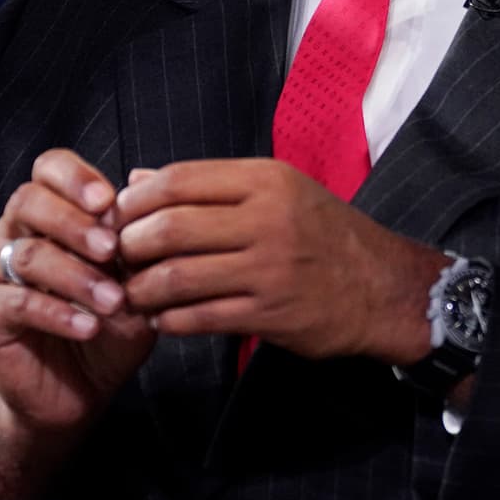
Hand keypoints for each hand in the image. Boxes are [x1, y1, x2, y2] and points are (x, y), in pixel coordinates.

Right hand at [0, 149, 155, 437]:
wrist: (81, 392)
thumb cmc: (111, 325)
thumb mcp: (136, 280)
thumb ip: (138, 236)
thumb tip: (145, 179)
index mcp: (50, 213)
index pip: (48, 169)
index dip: (75, 177)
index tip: (109, 200)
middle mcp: (15, 234)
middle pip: (28, 201)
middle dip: (74, 221)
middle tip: (112, 248)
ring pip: (27, 254)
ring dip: (76, 275)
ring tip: (113, 301)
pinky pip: (18, 304)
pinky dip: (58, 313)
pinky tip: (89, 327)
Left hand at [114, 158, 447, 365]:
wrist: (383, 287)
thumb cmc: (324, 233)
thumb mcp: (279, 190)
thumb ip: (209, 186)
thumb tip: (138, 180)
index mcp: (266, 180)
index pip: (180, 180)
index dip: (136, 200)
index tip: (117, 215)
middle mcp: (268, 219)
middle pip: (170, 227)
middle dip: (129, 245)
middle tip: (116, 257)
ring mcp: (270, 269)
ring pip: (179, 276)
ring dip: (142, 288)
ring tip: (129, 292)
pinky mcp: (271, 314)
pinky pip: (201, 317)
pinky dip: (169, 320)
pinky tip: (160, 318)